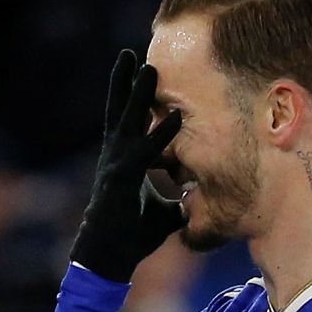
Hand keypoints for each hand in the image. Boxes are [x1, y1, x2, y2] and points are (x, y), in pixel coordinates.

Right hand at [69, 49, 183, 282]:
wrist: (110, 257)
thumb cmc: (133, 235)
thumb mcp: (164, 213)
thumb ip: (179, 202)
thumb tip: (201, 205)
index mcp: (123, 161)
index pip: (128, 122)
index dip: (134, 99)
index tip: (139, 74)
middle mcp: (116, 156)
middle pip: (121, 111)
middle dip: (127, 83)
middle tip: (131, 54)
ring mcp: (117, 164)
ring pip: (129, 121)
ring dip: (140, 94)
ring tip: (149, 67)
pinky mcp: (124, 179)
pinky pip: (148, 151)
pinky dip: (164, 134)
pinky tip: (179, 117)